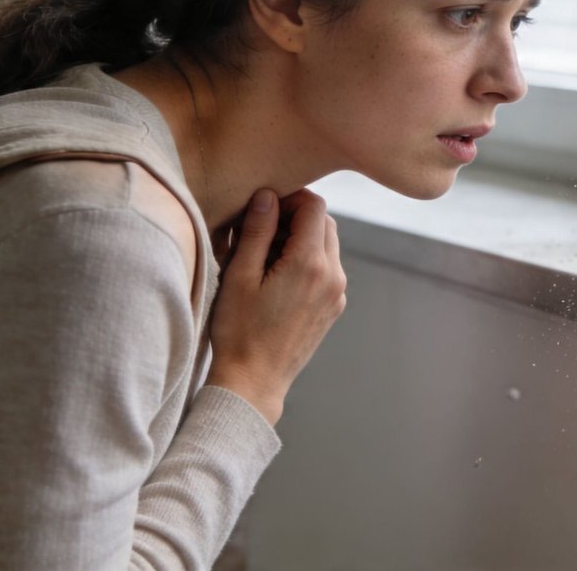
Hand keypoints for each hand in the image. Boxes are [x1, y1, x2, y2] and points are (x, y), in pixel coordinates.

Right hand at [205, 188, 346, 424]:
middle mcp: (333, 276)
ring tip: (263, 255)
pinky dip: (306, 260)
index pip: (314, 206)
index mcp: (310, 264)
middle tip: (259, 229)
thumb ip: (257, 231)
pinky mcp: (333, 307)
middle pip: (324, 222)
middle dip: (295, 217)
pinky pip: (326, 268)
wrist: (253, 382)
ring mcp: (337, 294)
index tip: (262, 207)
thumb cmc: (239, 331)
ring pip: (327, 245)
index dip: (289, 198)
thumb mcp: (239, 276)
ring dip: (301, 238)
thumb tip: (267, 195)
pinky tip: (275, 276)